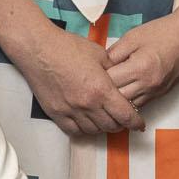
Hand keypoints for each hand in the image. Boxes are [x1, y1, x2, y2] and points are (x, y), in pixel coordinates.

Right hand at [11, 16, 139, 140]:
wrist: (39, 49)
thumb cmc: (68, 47)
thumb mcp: (99, 54)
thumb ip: (113, 70)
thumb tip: (123, 78)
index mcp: (101, 89)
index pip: (125, 115)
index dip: (135, 122)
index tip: (139, 124)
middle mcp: (87, 104)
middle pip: (111, 126)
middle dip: (120, 124)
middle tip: (122, 119)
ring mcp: (70, 111)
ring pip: (94, 130)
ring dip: (103, 127)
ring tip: (105, 120)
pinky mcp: (56, 113)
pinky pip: (74, 131)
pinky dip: (84, 130)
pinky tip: (87, 123)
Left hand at [103, 6, 178, 108]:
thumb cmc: (163, 32)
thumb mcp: (133, 36)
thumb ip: (114, 52)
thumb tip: (100, 66)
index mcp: (140, 67)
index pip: (110, 82)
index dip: (97, 78)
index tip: (90, 73)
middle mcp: (148, 84)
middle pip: (117, 98)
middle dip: (104, 92)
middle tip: (93, 84)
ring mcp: (155, 91)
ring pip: (128, 107)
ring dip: (116, 101)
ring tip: (104, 92)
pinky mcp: (160, 94)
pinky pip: (139, 105)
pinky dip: (128, 101)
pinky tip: (120, 94)